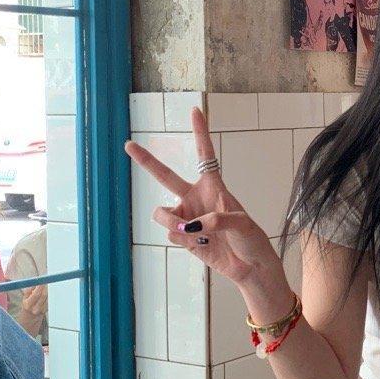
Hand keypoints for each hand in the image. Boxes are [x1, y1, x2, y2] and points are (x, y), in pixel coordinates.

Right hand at [19, 284, 47, 337]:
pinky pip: (50, 300)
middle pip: (45, 295)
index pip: (36, 294)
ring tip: (47, 285)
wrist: (29, 321)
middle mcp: (36, 308)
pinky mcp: (47, 310)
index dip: (41, 286)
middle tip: (47, 279)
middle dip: (46, 286)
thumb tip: (36, 280)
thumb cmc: (26, 307)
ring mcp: (42, 310)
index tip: (43, 279)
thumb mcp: (24, 298)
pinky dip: (50, 295)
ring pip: (48, 297)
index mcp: (28, 304)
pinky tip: (48, 292)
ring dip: (49, 289)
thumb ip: (30, 290)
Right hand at [125, 106, 289, 307]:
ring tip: (192, 232)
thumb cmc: (251, 240)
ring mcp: (187, 217)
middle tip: (128, 144)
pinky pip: (171, 234)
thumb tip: (193, 224)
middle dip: (146, 160)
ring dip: (172, 222)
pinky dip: (183, 239)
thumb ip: (218, 220)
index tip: (195, 110)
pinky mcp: (183, 236)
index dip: (200, 132)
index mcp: (214, 186)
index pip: (205, 155)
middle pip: (165, 176)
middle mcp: (196, 198)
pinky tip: (199, 244)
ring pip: (162, 213)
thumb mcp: (242, 224)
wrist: (249, 267)